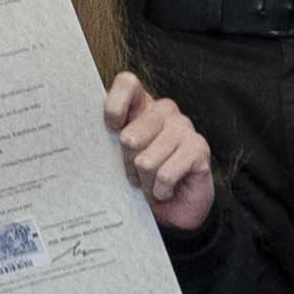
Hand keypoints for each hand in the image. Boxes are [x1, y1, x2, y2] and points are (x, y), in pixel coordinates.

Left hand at [103, 71, 215, 231]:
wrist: (175, 209)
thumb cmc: (144, 178)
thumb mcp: (120, 158)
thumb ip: (110, 142)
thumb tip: (95, 139)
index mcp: (141, 106)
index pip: (127, 84)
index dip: (115, 106)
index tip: (111, 130)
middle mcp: (164, 111)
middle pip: (130, 136)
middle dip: (128, 164)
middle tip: (136, 173)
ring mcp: (184, 128)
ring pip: (146, 161)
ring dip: (145, 181)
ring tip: (152, 184)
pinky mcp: (198, 148)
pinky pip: (165, 174)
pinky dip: (161, 190)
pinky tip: (166, 190)